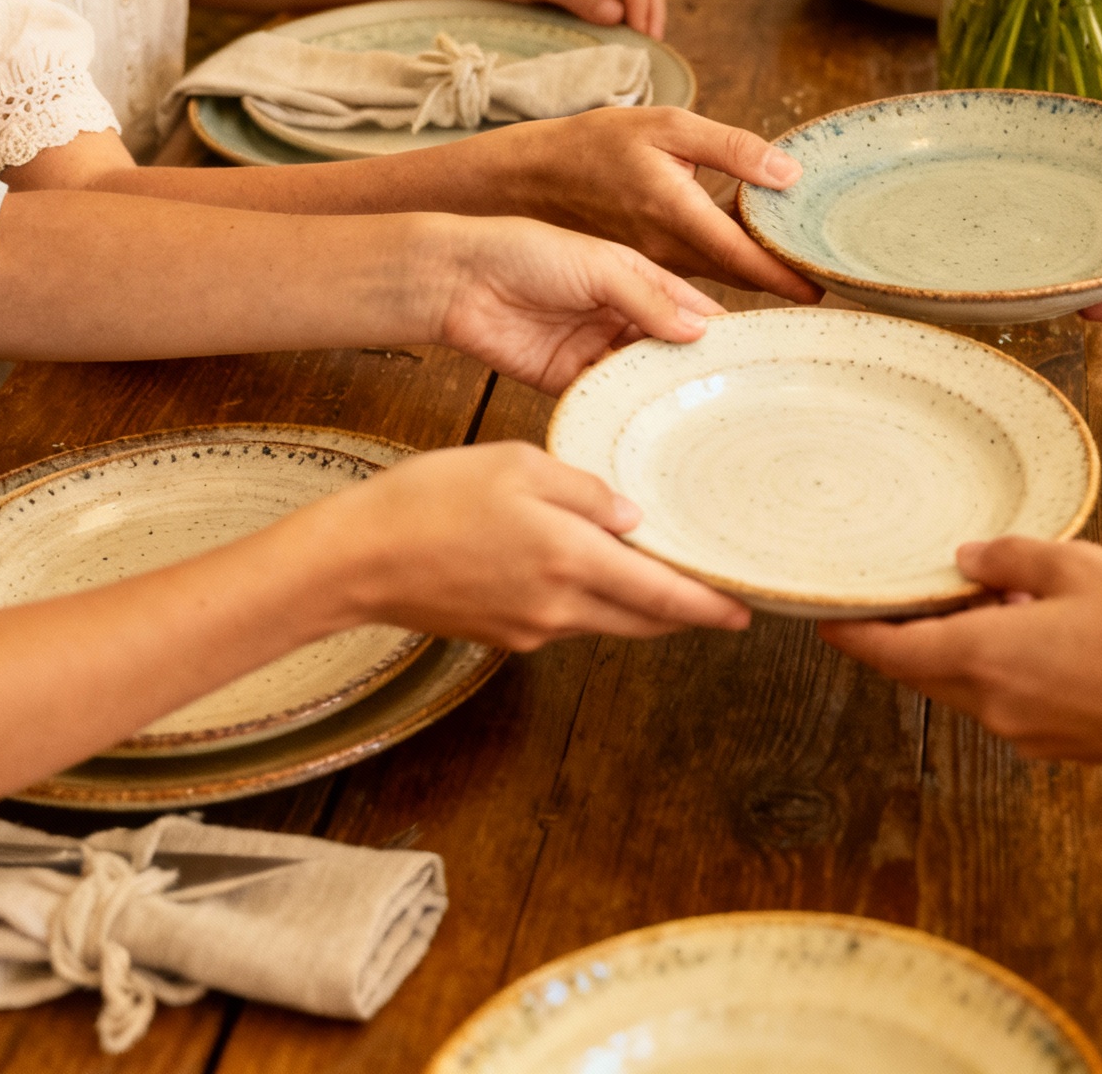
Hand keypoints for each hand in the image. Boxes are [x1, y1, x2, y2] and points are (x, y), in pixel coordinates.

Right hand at [314, 440, 750, 646]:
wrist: (356, 560)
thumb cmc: (431, 498)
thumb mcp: (518, 466)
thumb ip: (586, 490)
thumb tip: (635, 517)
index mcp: (570, 559)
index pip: (663, 595)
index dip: (709, 606)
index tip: (745, 610)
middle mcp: (559, 606)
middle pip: (643, 619)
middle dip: (685, 613)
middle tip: (722, 601)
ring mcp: (531, 628)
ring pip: (607, 621)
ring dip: (638, 606)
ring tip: (662, 578)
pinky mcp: (505, 636)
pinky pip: (567, 621)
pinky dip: (592, 603)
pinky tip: (587, 573)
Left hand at [432, 217, 724, 391]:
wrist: (459, 281)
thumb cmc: (526, 252)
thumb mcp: (599, 265)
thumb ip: (648, 298)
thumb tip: (700, 330)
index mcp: (635, 279)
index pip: (689, 307)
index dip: (718, 328)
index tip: (753, 352)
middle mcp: (620, 316)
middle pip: (670, 348)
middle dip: (696, 369)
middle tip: (734, 394)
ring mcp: (594, 350)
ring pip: (641, 377)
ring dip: (663, 392)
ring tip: (699, 414)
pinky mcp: (566, 380)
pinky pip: (605, 398)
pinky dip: (625, 408)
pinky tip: (650, 421)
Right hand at [482, 105, 819, 301]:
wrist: (528, 178)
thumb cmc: (596, 144)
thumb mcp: (667, 126)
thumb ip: (731, 148)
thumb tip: (788, 173)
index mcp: (680, 214)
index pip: (746, 260)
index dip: (788, 278)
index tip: (824, 290)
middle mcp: (669, 251)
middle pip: (741, 277)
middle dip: (782, 283)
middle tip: (826, 282)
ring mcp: (655, 264)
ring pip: (719, 278)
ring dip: (756, 276)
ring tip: (798, 269)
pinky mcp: (644, 265)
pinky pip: (695, 273)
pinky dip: (726, 268)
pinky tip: (748, 253)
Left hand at [821, 537, 1101, 766]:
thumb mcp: (1079, 566)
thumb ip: (1011, 558)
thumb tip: (966, 559)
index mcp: (983, 656)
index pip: (889, 651)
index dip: (851, 634)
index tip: (823, 618)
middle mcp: (993, 704)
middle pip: (925, 670)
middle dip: (912, 633)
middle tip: (911, 590)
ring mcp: (1026, 732)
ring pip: (970, 686)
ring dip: (967, 647)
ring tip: (1001, 597)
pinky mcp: (1060, 744)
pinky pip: (1010, 701)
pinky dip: (1006, 668)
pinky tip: (1044, 633)